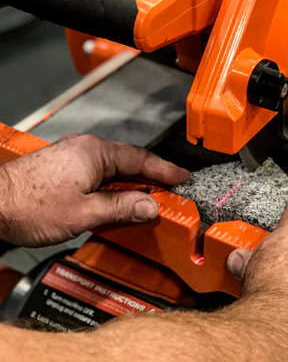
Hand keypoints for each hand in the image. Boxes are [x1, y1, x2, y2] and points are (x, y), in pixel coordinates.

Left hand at [0, 134, 189, 247]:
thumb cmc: (30, 207)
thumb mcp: (84, 213)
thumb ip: (121, 208)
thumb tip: (150, 205)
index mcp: (94, 153)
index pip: (140, 159)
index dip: (164, 170)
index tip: (181, 177)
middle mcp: (84, 148)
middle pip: (127, 161)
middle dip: (149, 177)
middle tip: (170, 191)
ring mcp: (71, 155)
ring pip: (111, 167)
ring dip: (129, 183)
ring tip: (146, 199)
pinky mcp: (61, 166)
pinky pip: (96, 172)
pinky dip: (111, 185)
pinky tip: (114, 199)